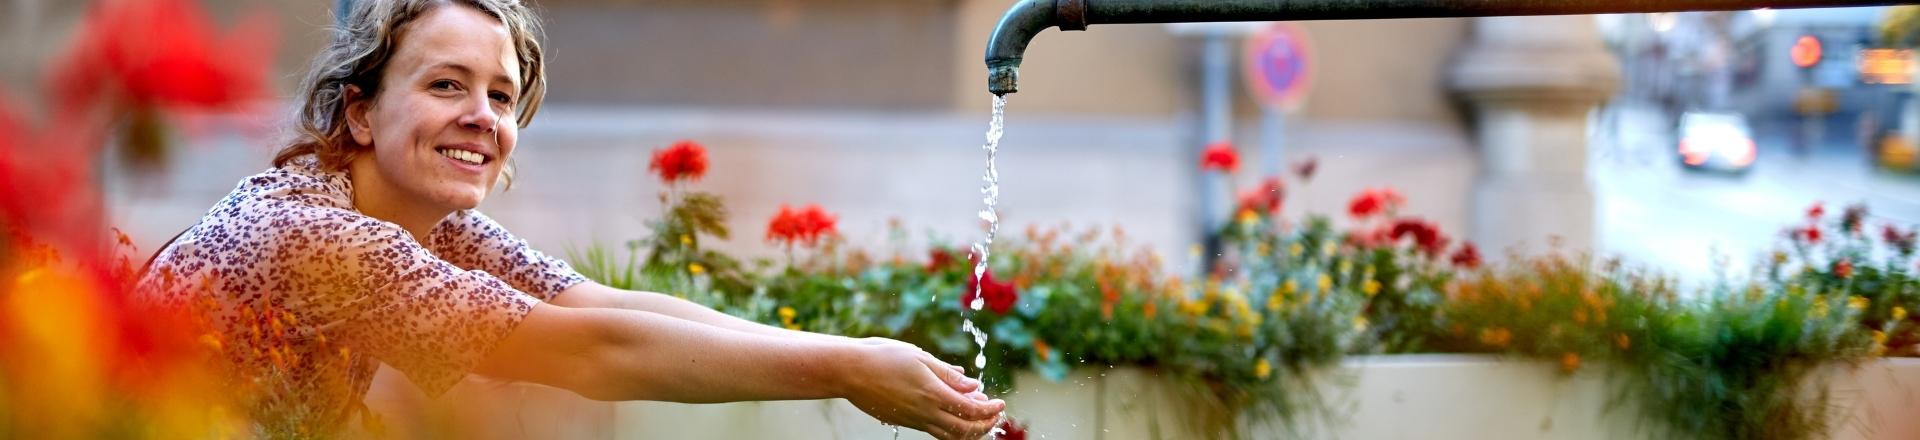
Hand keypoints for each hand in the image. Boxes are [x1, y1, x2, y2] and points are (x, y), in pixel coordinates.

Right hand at [842, 338, 1003, 439]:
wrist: (850, 371)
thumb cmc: (883, 356)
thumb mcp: (920, 357)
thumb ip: (948, 374)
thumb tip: (973, 385)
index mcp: (932, 393)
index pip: (971, 410)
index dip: (990, 409)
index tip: (1000, 403)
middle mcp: (925, 412)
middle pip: (964, 430)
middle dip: (985, 425)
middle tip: (995, 415)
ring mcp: (914, 420)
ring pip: (949, 436)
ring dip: (969, 431)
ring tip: (979, 419)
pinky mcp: (904, 421)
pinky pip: (934, 431)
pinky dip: (951, 428)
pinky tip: (954, 414)